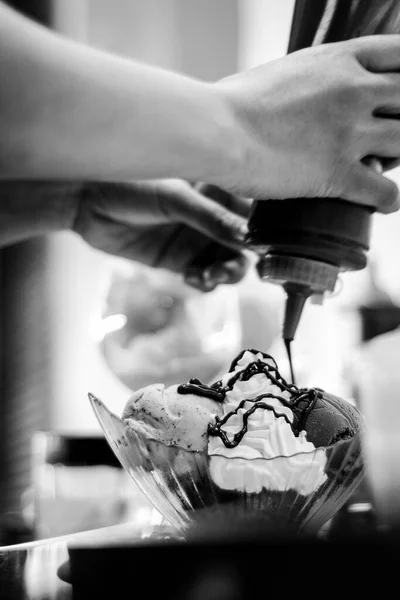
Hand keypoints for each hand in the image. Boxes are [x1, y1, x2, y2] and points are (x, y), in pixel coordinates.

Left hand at [73, 179, 250, 290]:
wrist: (87, 203)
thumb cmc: (130, 184)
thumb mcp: (175, 198)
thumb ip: (212, 217)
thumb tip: (248, 237)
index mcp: (217, 189)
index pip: (253, 211)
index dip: (263, 229)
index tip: (264, 244)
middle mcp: (212, 216)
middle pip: (244, 244)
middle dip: (243, 258)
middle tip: (229, 267)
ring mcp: (196, 240)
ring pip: (227, 264)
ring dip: (225, 274)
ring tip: (210, 275)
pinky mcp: (178, 262)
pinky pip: (203, 278)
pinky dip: (205, 283)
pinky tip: (192, 278)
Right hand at [216, 35, 399, 213]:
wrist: (215, 130)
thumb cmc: (233, 103)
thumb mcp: (282, 73)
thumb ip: (310, 79)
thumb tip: (308, 93)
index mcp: (339, 60)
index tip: (394, 96)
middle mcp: (353, 91)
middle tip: (384, 136)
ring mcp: (349, 132)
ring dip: (397, 158)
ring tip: (380, 167)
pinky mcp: (337, 173)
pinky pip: (388, 193)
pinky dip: (390, 201)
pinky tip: (380, 204)